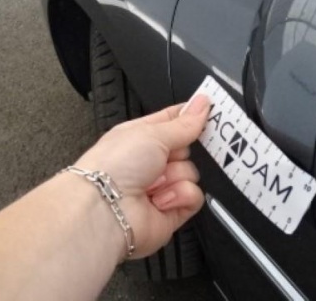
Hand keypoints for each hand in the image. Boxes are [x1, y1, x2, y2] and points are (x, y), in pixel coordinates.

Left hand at [74, 94, 210, 258]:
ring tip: (155, 181)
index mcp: (141, 136)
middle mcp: (150, 162)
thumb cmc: (113, 165)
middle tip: (170, 153)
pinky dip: (179, 196)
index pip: (173, 121)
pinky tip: (160, 198)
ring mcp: (160, 187)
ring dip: (176, 175)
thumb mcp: (152, 133)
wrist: (105, 208)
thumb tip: (202, 104)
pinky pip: (194, 197)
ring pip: (192, 173)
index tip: (210, 110)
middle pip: (188, 149)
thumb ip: (183, 122)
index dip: (190, 116)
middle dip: (182, 151)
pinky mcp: (170, 211)